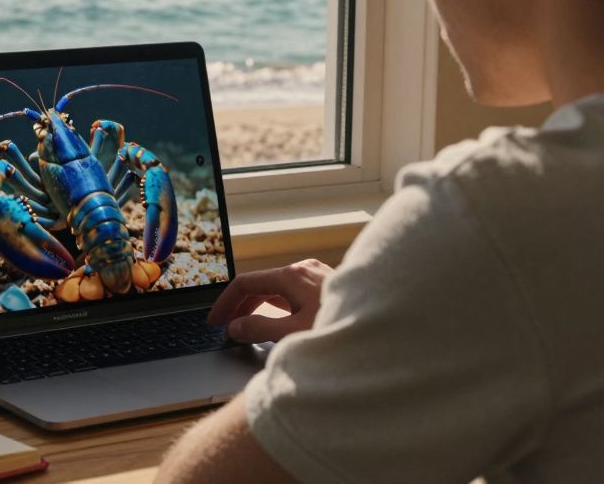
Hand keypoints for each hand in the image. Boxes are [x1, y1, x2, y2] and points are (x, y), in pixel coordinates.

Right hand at [205, 259, 332, 342]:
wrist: (389, 327)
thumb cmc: (343, 330)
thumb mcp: (294, 333)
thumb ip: (259, 330)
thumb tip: (236, 327)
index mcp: (291, 275)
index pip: (245, 283)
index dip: (225, 303)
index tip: (213, 321)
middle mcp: (303, 270)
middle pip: (260, 285)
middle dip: (240, 307)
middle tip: (225, 328)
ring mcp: (317, 276)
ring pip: (277, 289)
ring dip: (258, 308)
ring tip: (246, 330)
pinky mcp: (328, 286)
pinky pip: (293, 294)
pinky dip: (277, 307)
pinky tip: (276, 324)